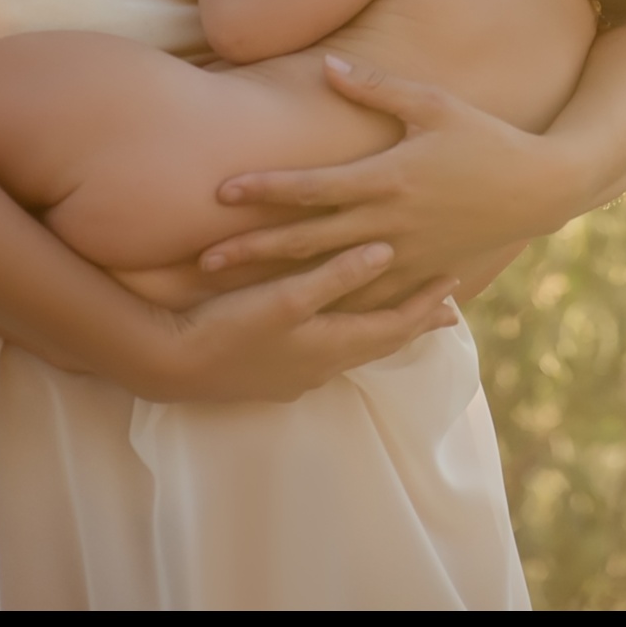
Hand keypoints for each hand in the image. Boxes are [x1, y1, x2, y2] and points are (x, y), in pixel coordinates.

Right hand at [151, 238, 460, 402]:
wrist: (170, 365)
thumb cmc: (230, 327)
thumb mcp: (287, 298)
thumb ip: (338, 275)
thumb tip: (388, 250)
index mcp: (333, 347)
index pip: (395, 326)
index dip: (425, 304)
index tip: (455, 284)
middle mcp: (323, 367)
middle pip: (381, 342)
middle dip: (412, 321)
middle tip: (446, 309)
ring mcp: (296, 376)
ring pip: (354, 351)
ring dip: (380, 331)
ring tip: (400, 316)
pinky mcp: (271, 376)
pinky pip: (326, 354)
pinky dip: (347, 337)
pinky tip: (336, 332)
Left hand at [191, 55, 570, 287]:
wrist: (541, 188)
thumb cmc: (486, 137)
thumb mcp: (436, 103)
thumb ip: (378, 87)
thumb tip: (325, 64)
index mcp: (389, 178)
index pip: (313, 188)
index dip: (265, 189)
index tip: (220, 191)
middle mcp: (391, 223)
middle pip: (308, 242)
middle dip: (253, 252)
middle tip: (202, 262)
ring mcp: (406, 256)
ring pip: (331, 280)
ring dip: (282, 289)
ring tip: (235, 300)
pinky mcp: (422, 275)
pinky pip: (370, 300)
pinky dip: (332, 311)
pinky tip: (300, 321)